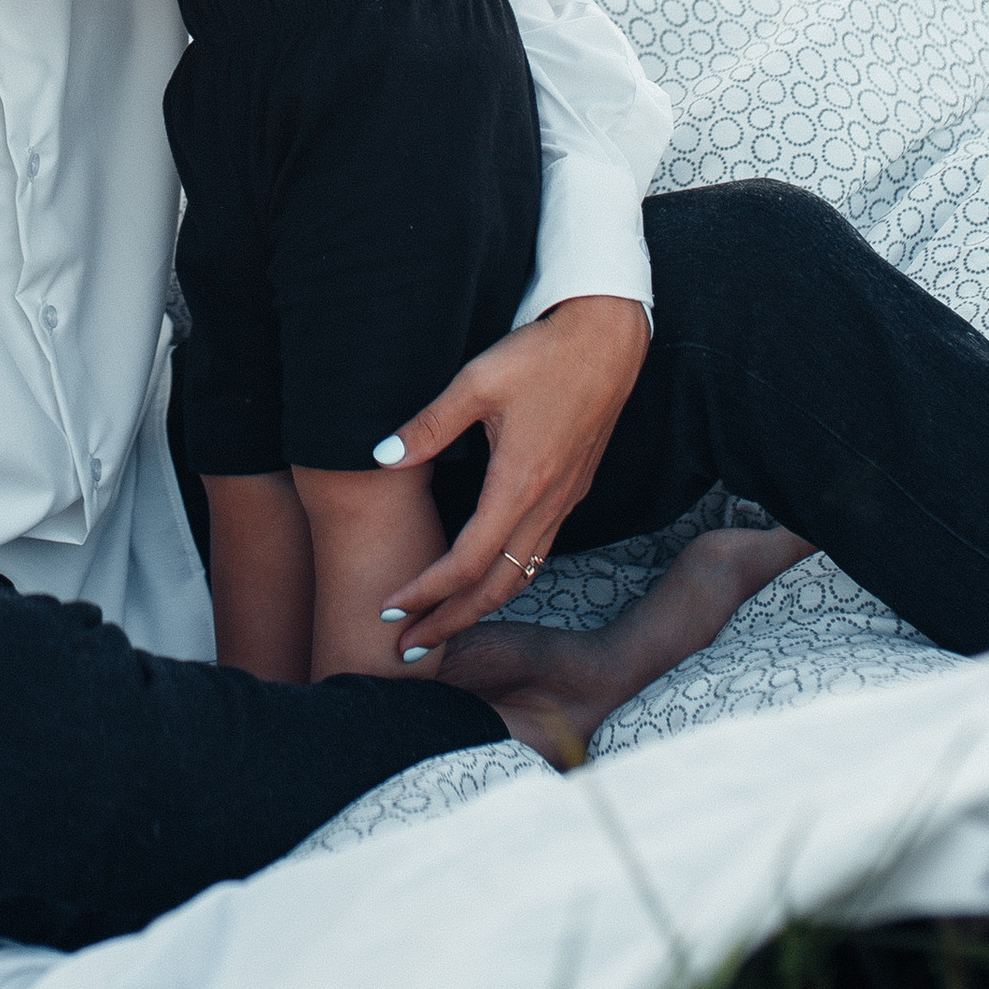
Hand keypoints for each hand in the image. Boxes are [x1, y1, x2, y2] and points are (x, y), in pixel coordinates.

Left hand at [376, 295, 649, 651]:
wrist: (608, 340)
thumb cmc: (542, 355)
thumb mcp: (477, 381)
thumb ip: (429, 424)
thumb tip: (380, 456)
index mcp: (519, 483)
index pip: (467, 562)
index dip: (427, 592)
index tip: (390, 610)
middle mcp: (546, 504)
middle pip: (495, 588)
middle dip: (450, 622)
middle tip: (408, 649)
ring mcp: (564, 502)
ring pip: (521, 577)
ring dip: (478, 608)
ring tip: (440, 626)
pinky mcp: (572, 492)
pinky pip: (538, 555)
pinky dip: (506, 582)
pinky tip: (484, 580)